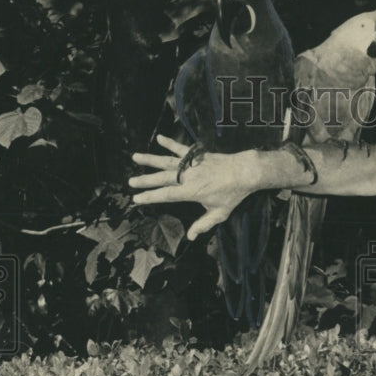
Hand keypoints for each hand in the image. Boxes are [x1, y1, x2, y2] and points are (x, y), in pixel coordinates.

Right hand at [130, 135, 262, 240]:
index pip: (166, 195)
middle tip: (130, 181)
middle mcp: (188, 176)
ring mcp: (192, 164)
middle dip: (145, 180)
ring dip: (151, 159)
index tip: (136, 199)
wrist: (245, 172)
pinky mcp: (198, 155)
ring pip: (167, 161)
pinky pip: (182, 148)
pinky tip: (160, 138)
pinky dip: (171, 143)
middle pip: (162, 178)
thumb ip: (203, 224)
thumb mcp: (220, 213)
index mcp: (191, 191)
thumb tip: (191, 237)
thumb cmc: (233, 194)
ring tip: (135, 156)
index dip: (150, 197)